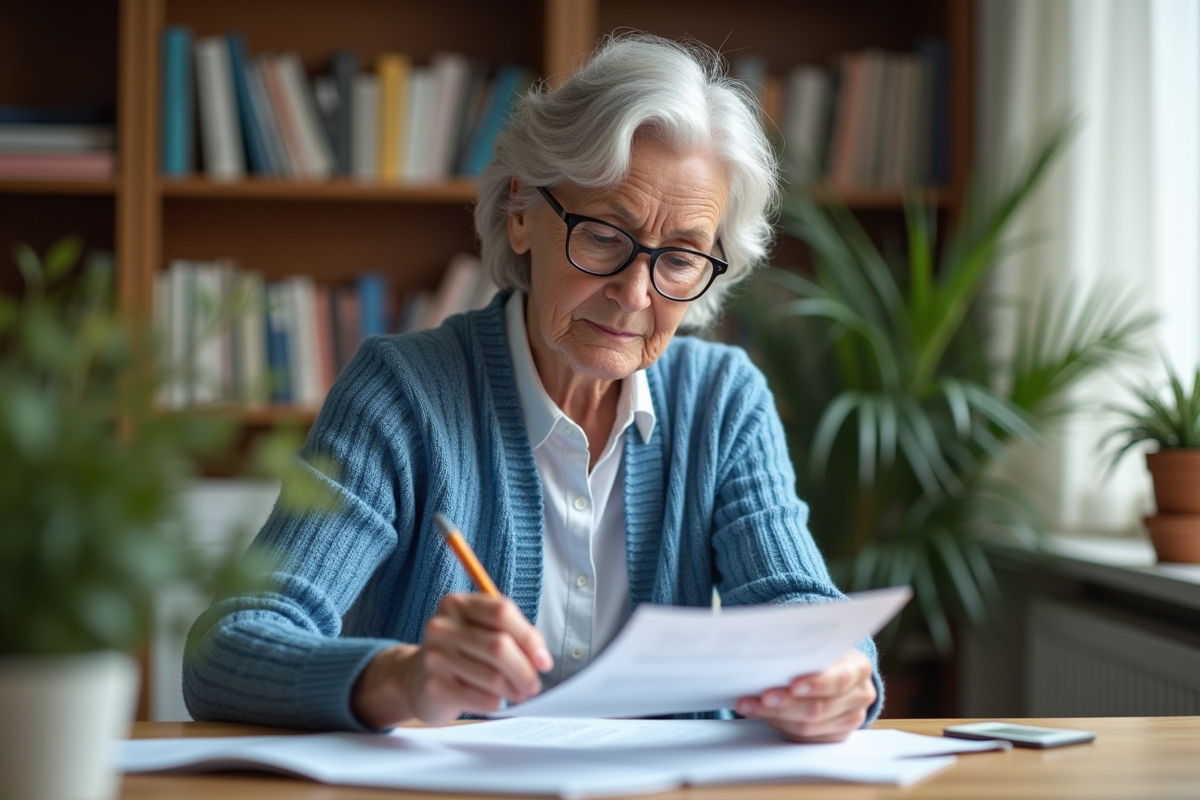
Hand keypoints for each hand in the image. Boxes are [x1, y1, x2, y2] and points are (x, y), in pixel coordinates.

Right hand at [352, 593, 552, 727]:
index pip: (501, 612)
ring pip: (493, 676)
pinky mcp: (434, 686)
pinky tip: (495, 700)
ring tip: (518, 693)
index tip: (543, 661)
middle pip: (499, 646)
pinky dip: (496, 702)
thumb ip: (513, 636)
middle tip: (535, 685)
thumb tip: (540, 659)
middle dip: (525, 670)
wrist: (416, 680)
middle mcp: (441, 626)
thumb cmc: (461, 653)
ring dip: (514, 689)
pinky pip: (481, 697)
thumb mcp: (483, 632)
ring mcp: (434, 656)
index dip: (529, 637)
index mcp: (457, 603)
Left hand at [735, 649, 876, 741]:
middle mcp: (859, 695)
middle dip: (786, 704)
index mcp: (859, 668)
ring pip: (809, 727)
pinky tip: (762, 715)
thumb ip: (804, 651)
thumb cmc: (826, 655)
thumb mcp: (822, 646)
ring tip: (750, 706)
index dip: (816, 684)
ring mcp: (850, 718)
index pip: (839, 679)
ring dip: (775, 716)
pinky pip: (805, 738)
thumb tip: (769, 654)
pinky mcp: (836, 735)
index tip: (793, 686)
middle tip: (762, 698)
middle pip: (820, 708)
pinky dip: (780, 726)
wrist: (839, 671)